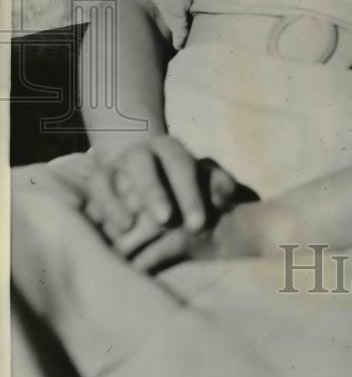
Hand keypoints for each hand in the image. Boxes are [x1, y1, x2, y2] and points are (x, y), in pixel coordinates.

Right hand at [85, 135, 240, 259]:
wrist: (141, 162)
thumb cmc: (180, 178)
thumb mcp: (202, 176)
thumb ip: (218, 183)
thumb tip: (229, 193)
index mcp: (171, 148)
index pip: (182, 167)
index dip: (191, 195)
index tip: (199, 224)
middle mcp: (141, 152)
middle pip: (145, 168)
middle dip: (155, 194)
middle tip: (165, 221)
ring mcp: (117, 164)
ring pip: (116, 177)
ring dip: (125, 201)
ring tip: (134, 228)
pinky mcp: (98, 178)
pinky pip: (97, 190)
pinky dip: (107, 207)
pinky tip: (121, 227)